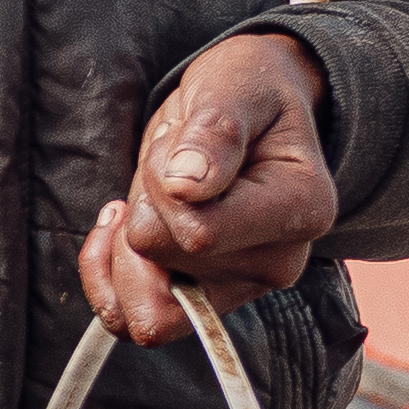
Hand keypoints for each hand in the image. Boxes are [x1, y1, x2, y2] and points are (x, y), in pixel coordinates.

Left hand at [80, 30, 338, 339]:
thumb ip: (215, 130)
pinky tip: (115, 225)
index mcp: (302, 210)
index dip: (163, 185)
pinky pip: (130, 321)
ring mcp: (239, 290)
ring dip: (124, 243)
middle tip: (173, 158)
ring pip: (143, 305)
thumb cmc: (244, 95)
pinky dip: (106, 276)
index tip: (180, 141)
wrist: (249, 113)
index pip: (200, 233)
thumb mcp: (232, 88)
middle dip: (146, 200)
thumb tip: (187, 185)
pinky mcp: (201, 302)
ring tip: (151, 191)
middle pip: (162, 256)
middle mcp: (279, 264)